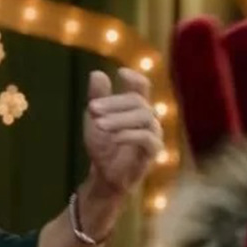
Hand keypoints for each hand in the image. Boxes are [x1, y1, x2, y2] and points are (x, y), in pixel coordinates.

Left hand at [83, 69, 161, 194]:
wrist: (104, 174)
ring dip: (119, 119)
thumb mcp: (95, 119)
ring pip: (145, 118)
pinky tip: (114, 138)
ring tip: (99, 124)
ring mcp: (153, 134)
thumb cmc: (103, 144)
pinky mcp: (153, 152)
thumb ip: (97, 98)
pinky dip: (130, 135)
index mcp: (135, 108)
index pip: (142, 88)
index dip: (135, 78)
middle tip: (92, 108)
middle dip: (114, 103)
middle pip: (138, 101)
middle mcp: (148, 118)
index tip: (121, 72)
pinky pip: (148, 139)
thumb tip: (97, 73)